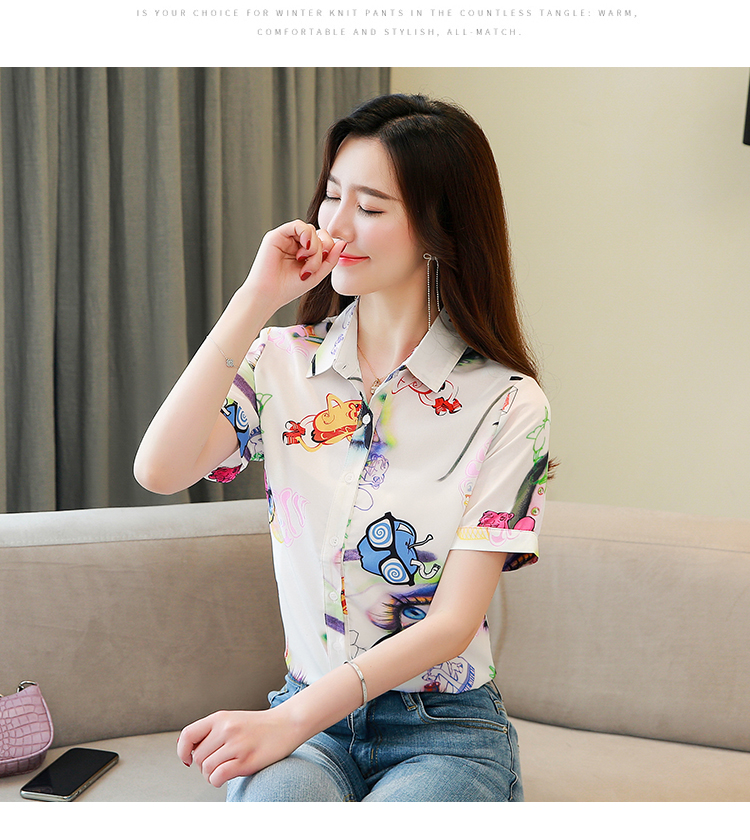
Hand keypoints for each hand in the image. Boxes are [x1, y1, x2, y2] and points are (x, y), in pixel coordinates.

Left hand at [177, 707, 299, 787]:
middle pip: (198, 757)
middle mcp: (226, 729)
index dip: (182, 750)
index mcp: (220, 717)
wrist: (287, 724)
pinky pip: (218, 776)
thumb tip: (190, 752)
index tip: (188, 759)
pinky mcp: (246, 760)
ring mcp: (237, 744)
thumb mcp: (233, 720)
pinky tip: (224, 778)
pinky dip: (216, 781)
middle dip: (202, 766)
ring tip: (222, 771)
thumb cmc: (259, 726)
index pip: (188, 735)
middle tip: (215, 765)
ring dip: (210, 775)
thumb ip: (213, 732)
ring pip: (207, 769)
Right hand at [242, 219, 346, 314]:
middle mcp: (295, 243)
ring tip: (304, 262)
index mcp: (304, 252)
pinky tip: (304, 248)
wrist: (268, 295)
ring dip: (313, 246)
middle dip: (321, 250)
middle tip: (311, 268)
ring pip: (310, 229)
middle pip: (318, 234)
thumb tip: (343, 242)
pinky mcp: (276, 235)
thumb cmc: (289, 288)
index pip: (323, 240)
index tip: (322, 265)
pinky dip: (305, 234)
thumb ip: (331, 259)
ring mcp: (286, 238)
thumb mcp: (317, 274)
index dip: (328, 249)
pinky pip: (298, 225)